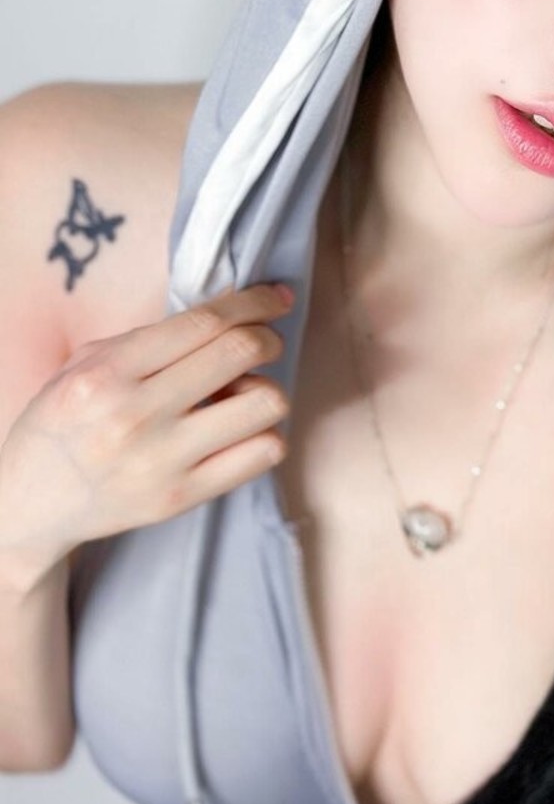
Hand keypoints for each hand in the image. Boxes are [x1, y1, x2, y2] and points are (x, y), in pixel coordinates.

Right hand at [0, 282, 294, 579]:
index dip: (253, 302)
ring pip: (264, 403)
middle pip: (241, 352)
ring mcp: (162, 460)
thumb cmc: (63, 424)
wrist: (27, 506)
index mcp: (108, 372)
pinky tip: (239, 431)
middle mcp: (135, 414)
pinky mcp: (181, 498)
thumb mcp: (85, 365)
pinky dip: (264, 433)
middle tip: (263, 343)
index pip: (204, 322)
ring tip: (239, 396)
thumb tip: (228, 310)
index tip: (275, 298)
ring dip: (264, 389)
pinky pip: (262, 454)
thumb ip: (150, 339)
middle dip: (268, 338)